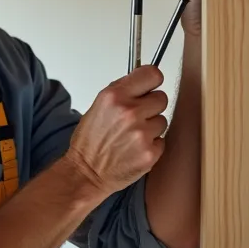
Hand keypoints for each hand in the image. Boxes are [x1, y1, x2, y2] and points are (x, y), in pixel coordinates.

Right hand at [64, 66, 169, 196]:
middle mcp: (129, 112)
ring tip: (132, 136)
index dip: (152, 81)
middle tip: (136, 117)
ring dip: (151, 127)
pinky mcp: (150, 153)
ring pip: (162, 120)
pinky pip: (162, 140)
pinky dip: (151, 144)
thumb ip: (123, 91)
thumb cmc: (90, 141)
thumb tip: (144, 83)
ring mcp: (141, 133)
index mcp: (114, 96)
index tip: (149, 87)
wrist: (86, 173)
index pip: (153, 74)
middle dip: (151, 106)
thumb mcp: (99, 105)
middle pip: (161, 98)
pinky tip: (135, 149)